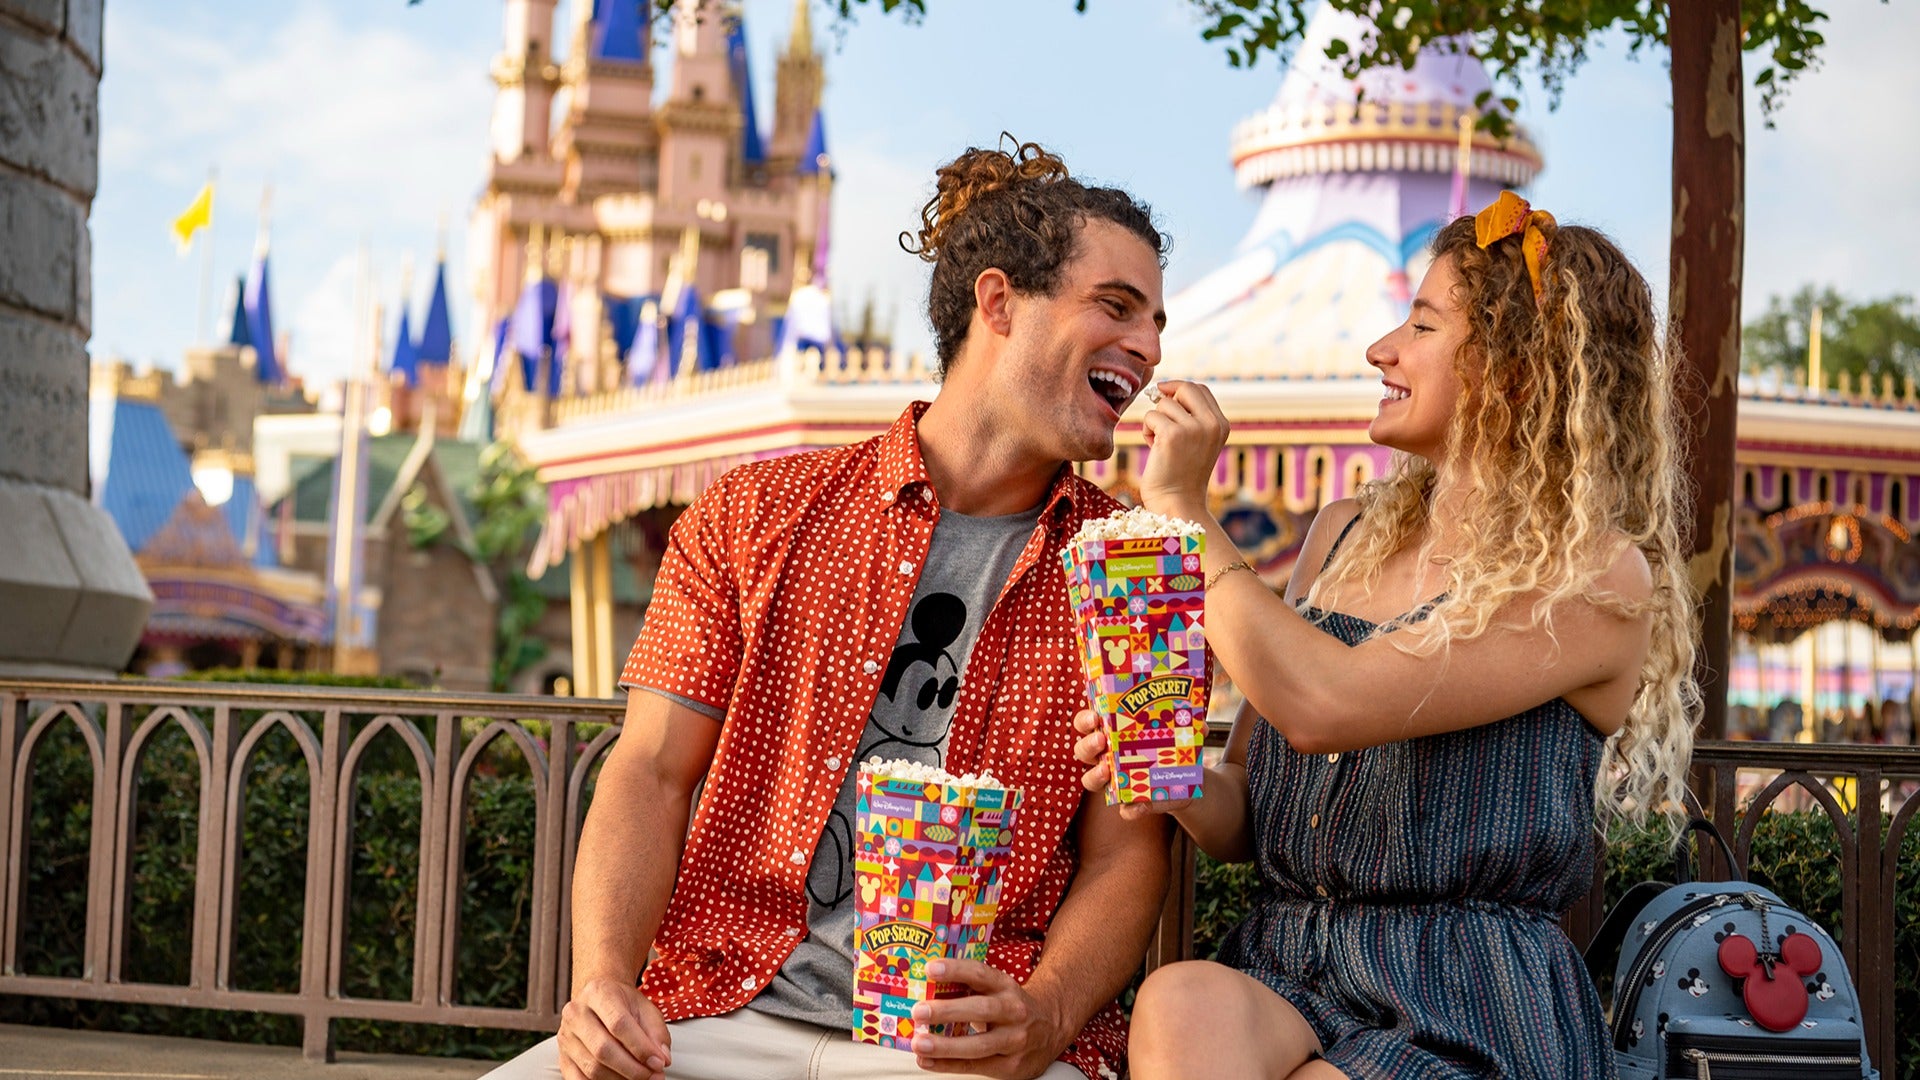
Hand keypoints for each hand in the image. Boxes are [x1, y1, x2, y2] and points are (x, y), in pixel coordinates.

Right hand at [557, 977, 671, 1079]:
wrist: (599, 998)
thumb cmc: (623, 1003)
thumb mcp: (645, 1008)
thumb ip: (657, 1032)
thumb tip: (662, 1059)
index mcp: (598, 993)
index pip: (618, 1024)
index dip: (641, 1048)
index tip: (659, 1062)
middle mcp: (576, 1013)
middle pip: (603, 1049)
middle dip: (632, 1069)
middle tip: (653, 1076)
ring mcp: (566, 1037)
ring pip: (592, 1068)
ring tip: (641, 1079)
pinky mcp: (563, 1057)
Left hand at [909, 958, 1068, 1077]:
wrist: (1052, 1028)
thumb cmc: (1012, 1007)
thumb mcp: (998, 990)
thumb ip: (970, 989)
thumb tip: (925, 989)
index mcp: (1006, 987)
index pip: (981, 975)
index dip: (956, 970)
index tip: (931, 968)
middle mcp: (1014, 1012)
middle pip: (981, 1010)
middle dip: (948, 1011)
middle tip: (919, 1011)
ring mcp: (1015, 1041)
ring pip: (979, 1045)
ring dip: (945, 1046)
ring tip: (919, 1043)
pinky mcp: (1012, 1066)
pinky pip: (976, 1067)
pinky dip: (948, 1065)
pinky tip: (927, 1061)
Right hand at [1072, 709, 1192, 821]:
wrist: (1187, 778)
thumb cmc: (1173, 744)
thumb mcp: (1181, 731)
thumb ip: (1189, 726)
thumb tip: (1201, 725)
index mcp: (1112, 732)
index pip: (1087, 723)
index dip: (1085, 719)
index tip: (1094, 715)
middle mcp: (1106, 756)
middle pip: (1083, 750)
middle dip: (1087, 744)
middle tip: (1101, 740)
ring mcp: (1115, 781)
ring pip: (1090, 780)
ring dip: (1095, 775)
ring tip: (1107, 770)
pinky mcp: (1132, 803)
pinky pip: (1124, 809)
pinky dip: (1129, 809)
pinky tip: (1135, 807)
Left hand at [1138, 379, 1229, 517]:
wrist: (1177, 503)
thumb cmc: (1180, 473)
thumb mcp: (1196, 441)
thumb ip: (1190, 416)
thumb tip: (1162, 390)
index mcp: (1221, 425)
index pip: (1201, 389)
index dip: (1179, 389)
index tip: (1165, 397)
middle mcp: (1212, 424)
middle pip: (1185, 388)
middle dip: (1166, 396)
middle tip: (1158, 415)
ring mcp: (1194, 428)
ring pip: (1164, 404)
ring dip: (1155, 420)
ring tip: (1158, 442)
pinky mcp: (1172, 434)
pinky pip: (1151, 416)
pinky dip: (1146, 430)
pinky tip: (1153, 446)